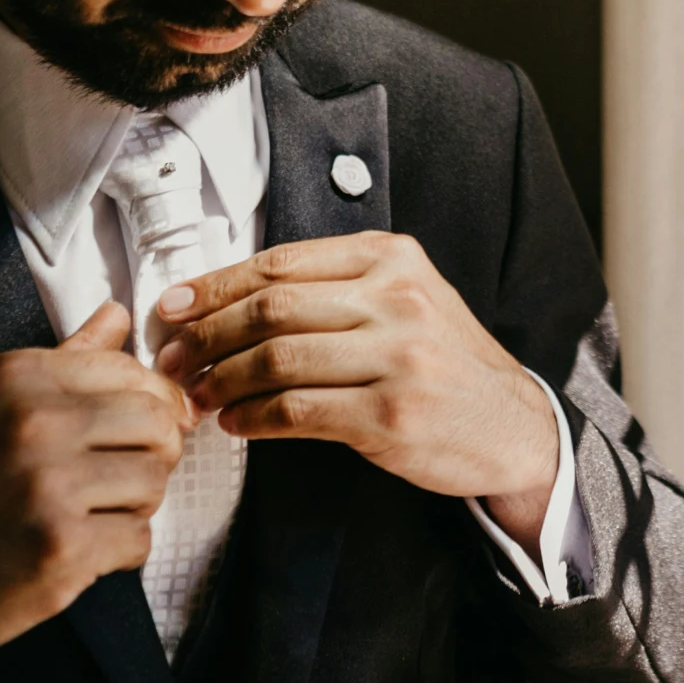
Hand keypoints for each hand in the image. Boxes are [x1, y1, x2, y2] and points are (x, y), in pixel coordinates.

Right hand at [0, 303, 192, 682]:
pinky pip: (139, 539)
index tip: (137, 431)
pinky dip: (118, 553)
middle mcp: (34, 423)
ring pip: (155, 481)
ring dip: (135, 505)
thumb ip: (64, 360)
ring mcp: (48, 487)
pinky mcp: (61, 549)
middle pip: (158, 423)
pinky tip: (79, 551)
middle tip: (118, 478)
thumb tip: (116, 315)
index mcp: (18, 377)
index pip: (134, 372)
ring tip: (92, 515)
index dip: (151, 406)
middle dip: (151, 455)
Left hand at [153, 232, 558, 546]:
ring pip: (276, 359)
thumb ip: (336, 286)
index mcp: (392, 259)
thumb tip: (231, 296)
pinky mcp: (390, 416)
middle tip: (172, 358)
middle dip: (206, 335)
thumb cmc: (445, 362)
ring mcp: (397, 358)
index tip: (174, 307)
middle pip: (271, 307)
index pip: (281, 262)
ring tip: (197, 395)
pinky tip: (237, 423)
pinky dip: (253, 420)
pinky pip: (297, 412)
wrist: (511, 423)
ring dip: (220, 381)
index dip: (215, 285)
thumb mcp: (407, 298)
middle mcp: (397, 299)